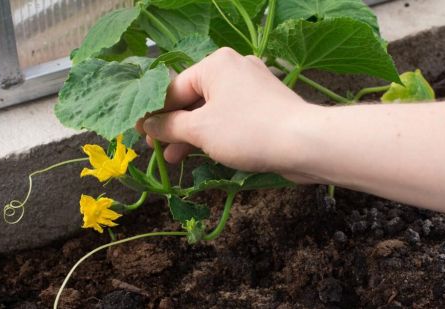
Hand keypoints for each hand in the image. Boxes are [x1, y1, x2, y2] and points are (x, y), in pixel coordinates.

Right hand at [137, 48, 318, 181]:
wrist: (304, 143)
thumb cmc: (246, 131)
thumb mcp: (200, 129)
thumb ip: (169, 126)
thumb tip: (147, 126)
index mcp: (215, 64)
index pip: (174, 89)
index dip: (155, 114)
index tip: (140, 135)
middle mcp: (233, 69)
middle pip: (193, 100)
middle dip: (174, 128)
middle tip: (157, 150)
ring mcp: (251, 87)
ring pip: (211, 111)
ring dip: (192, 135)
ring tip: (175, 159)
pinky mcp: (263, 105)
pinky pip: (230, 117)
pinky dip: (214, 133)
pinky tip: (203, 152)